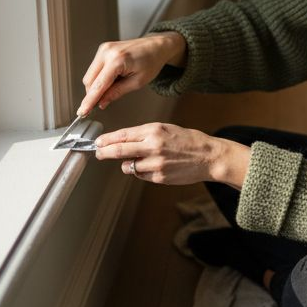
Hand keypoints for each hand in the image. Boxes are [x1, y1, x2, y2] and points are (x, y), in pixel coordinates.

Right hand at [78, 32, 186, 115]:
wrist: (155, 46)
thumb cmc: (151, 62)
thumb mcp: (137, 82)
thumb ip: (117, 92)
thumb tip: (101, 102)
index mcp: (118, 60)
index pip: (98, 85)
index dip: (89, 101)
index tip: (83, 111)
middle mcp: (107, 52)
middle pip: (89, 81)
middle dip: (93, 94)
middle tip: (103, 103)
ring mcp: (103, 49)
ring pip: (90, 75)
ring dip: (97, 86)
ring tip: (116, 85)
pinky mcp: (103, 49)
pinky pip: (94, 69)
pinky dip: (99, 78)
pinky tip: (113, 78)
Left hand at [94, 122, 250, 187]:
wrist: (208, 156)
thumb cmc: (188, 141)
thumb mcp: (165, 129)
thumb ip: (144, 135)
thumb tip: (122, 142)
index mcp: (153, 131)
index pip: (122, 135)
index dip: (106, 140)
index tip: (98, 142)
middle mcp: (153, 146)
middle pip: (118, 151)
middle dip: (104, 153)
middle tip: (98, 153)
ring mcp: (155, 163)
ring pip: (129, 166)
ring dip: (129, 164)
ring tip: (142, 160)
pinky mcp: (159, 177)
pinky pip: (141, 175)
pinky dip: (143, 172)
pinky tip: (156, 167)